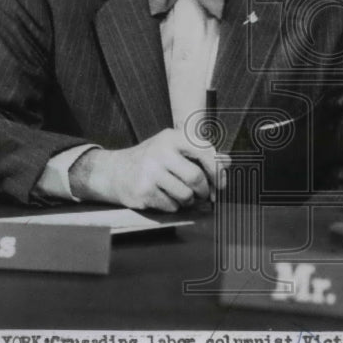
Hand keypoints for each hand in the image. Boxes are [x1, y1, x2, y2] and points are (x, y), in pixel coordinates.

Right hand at [69, 129, 226, 210]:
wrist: (115, 171)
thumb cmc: (152, 160)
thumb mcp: (174, 149)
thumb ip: (201, 154)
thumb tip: (227, 162)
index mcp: (172, 137)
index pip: (204, 150)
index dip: (217, 170)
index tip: (221, 184)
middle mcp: (161, 151)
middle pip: (196, 177)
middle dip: (204, 191)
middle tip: (204, 195)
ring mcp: (150, 171)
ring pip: (185, 194)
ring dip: (188, 200)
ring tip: (181, 195)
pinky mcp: (143, 190)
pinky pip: (171, 206)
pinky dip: (173, 206)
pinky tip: (164, 197)